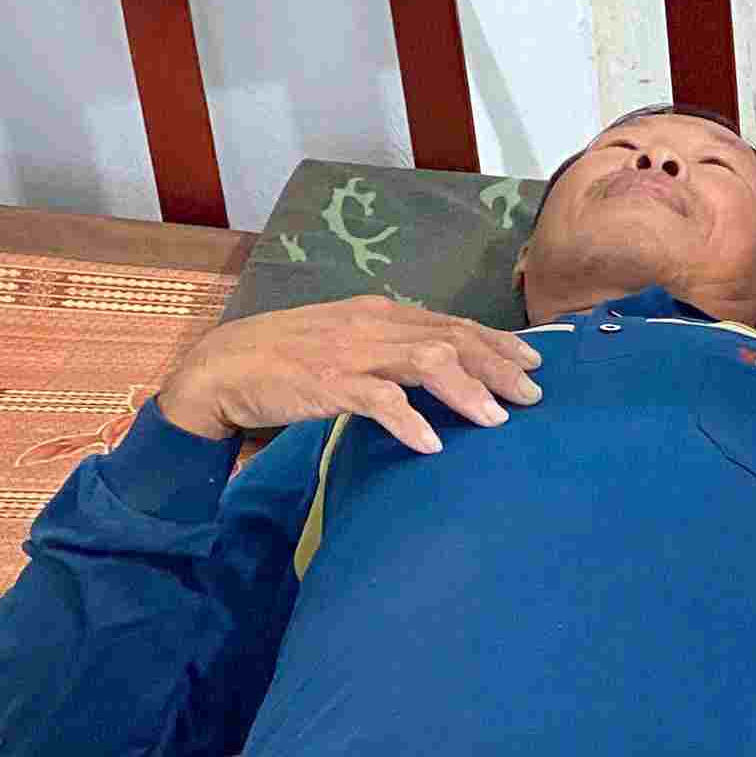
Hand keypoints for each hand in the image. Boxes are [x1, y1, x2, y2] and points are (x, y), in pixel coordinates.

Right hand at [155, 295, 543, 454]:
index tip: (533, 360)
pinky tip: (432, 443)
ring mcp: (352, 353)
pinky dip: (409, 421)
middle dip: (498, 366)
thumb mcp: (348, 340)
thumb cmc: (288, 356)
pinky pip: (378, 400)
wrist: (223, 366)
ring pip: (427, 363)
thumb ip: (390, 347)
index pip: (452, 323)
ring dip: (467, 391)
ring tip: (495, 419)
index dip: (496, 341)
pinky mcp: (327, 383)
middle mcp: (374, 325)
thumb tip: (440, 365)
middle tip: (532, 394)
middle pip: (452, 340)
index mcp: (381, 312)